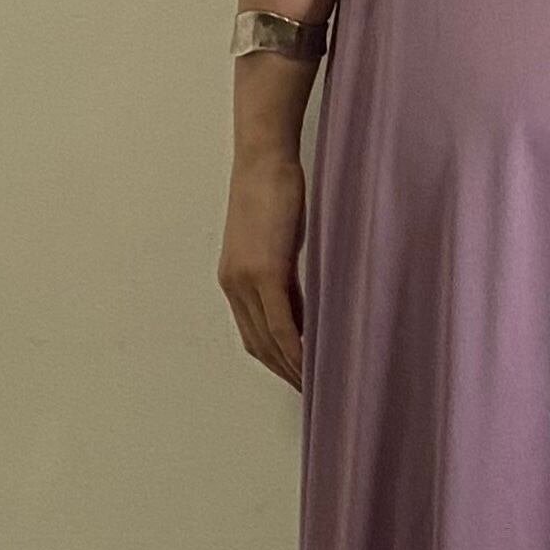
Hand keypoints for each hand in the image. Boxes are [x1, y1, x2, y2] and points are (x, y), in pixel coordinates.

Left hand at [220, 141, 307, 389]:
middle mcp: (234, 285)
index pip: (253, 335)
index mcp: (234, 280)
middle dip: (285, 372)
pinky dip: (296, 347)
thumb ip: (287, 278)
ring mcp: (247, 280)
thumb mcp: (279, 243)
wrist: (263, 158)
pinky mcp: (266, 271)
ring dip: (292, 367)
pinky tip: (312, 362)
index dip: (276, 361)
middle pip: (258, 345)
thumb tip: (304, 312)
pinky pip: (282, 323)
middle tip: (311, 391)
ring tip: (316, 385)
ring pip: (270, 340)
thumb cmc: (275, 190)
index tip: (298, 377)